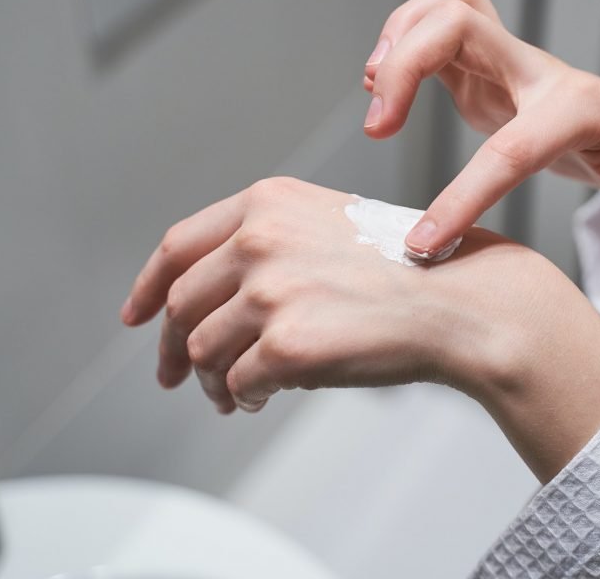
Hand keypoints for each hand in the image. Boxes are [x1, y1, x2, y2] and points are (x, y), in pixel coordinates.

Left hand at [120, 177, 599, 482]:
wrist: (462, 301)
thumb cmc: (410, 267)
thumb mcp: (331, 223)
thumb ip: (268, 242)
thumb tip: (214, 294)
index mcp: (268, 202)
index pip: (179, 245)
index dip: (148, 286)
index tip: (137, 314)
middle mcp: (261, 239)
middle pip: (181, 304)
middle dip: (175, 348)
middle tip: (178, 375)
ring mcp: (271, 291)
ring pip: (201, 349)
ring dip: (212, 381)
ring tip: (235, 393)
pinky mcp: (287, 344)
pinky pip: (236, 384)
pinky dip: (242, 398)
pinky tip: (260, 398)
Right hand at [362, 0, 599, 254]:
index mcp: (578, 108)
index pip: (511, 147)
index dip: (464, 194)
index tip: (424, 240)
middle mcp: (537, 70)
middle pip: (462, 21)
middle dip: (407, 64)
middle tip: (379, 129)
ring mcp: (509, 63)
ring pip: (448, 7)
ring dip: (399, 39)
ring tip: (375, 93)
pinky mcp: (485, 69)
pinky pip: (436, 30)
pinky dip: (402, 45)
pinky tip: (387, 87)